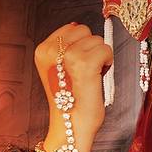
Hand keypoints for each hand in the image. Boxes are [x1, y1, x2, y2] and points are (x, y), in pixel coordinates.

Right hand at [34, 23, 112, 151]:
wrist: (71, 126)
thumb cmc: (69, 99)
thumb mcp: (58, 67)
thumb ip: (64, 46)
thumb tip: (76, 26)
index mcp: (42, 50)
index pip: (72, 27)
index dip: (81, 44)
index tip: (76, 64)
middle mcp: (51, 51)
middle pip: (84, 30)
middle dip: (90, 47)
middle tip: (84, 70)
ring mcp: (68, 57)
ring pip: (97, 40)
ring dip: (99, 56)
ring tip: (89, 75)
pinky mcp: (84, 65)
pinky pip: (106, 49)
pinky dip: (108, 62)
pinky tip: (98, 76)